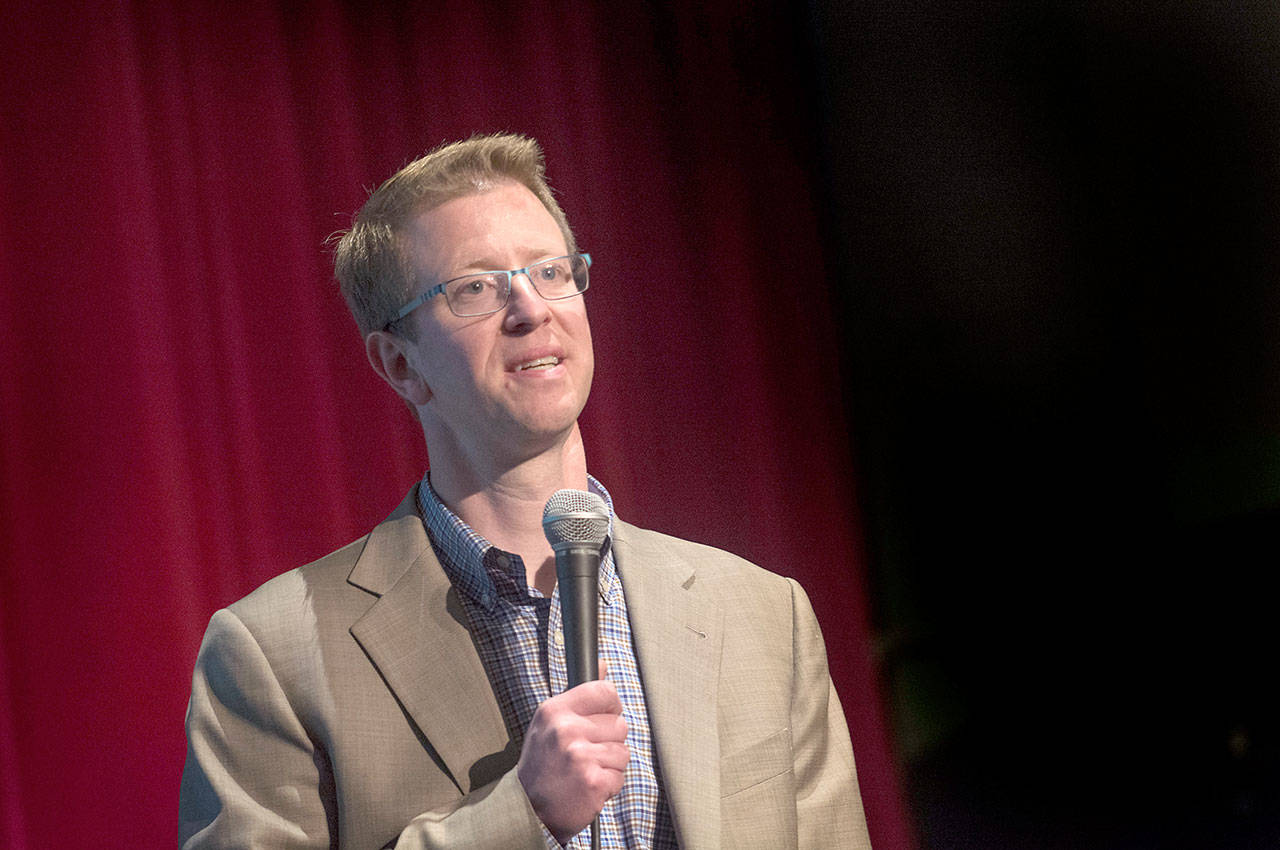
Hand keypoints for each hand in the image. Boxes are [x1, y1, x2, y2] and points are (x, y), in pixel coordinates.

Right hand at [516, 663, 628, 842]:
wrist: (527, 809)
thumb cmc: (542, 765)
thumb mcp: (550, 723)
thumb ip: (580, 695)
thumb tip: (604, 664)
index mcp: (555, 711)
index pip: (604, 691)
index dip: (611, 705)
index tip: (604, 717)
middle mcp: (566, 730)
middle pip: (620, 724)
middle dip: (609, 741)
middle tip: (586, 754)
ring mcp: (580, 756)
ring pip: (623, 752)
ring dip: (610, 765)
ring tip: (585, 771)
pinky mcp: (593, 782)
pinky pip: (620, 777)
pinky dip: (609, 786)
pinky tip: (588, 787)